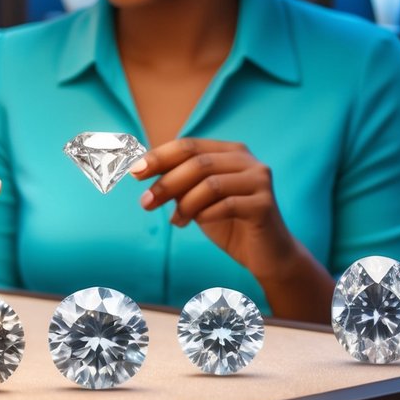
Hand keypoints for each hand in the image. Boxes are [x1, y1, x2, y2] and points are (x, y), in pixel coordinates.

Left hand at [129, 138, 296, 282]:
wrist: (265, 254)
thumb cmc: (227, 222)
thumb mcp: (196, 199)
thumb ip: (176, 182)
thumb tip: (139, 169)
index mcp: (229, 151)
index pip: (188, 146)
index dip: (159, 157)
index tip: (134, 172)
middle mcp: (247, 160)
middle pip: (197, 163)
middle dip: (166, 183)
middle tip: (145, 202)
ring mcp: (259, 180)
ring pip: (210, 184)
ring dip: (184, 204)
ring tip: (176, 221)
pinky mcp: (265, 203)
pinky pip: (226, 205)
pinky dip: (204, 215)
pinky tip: (197, 223)